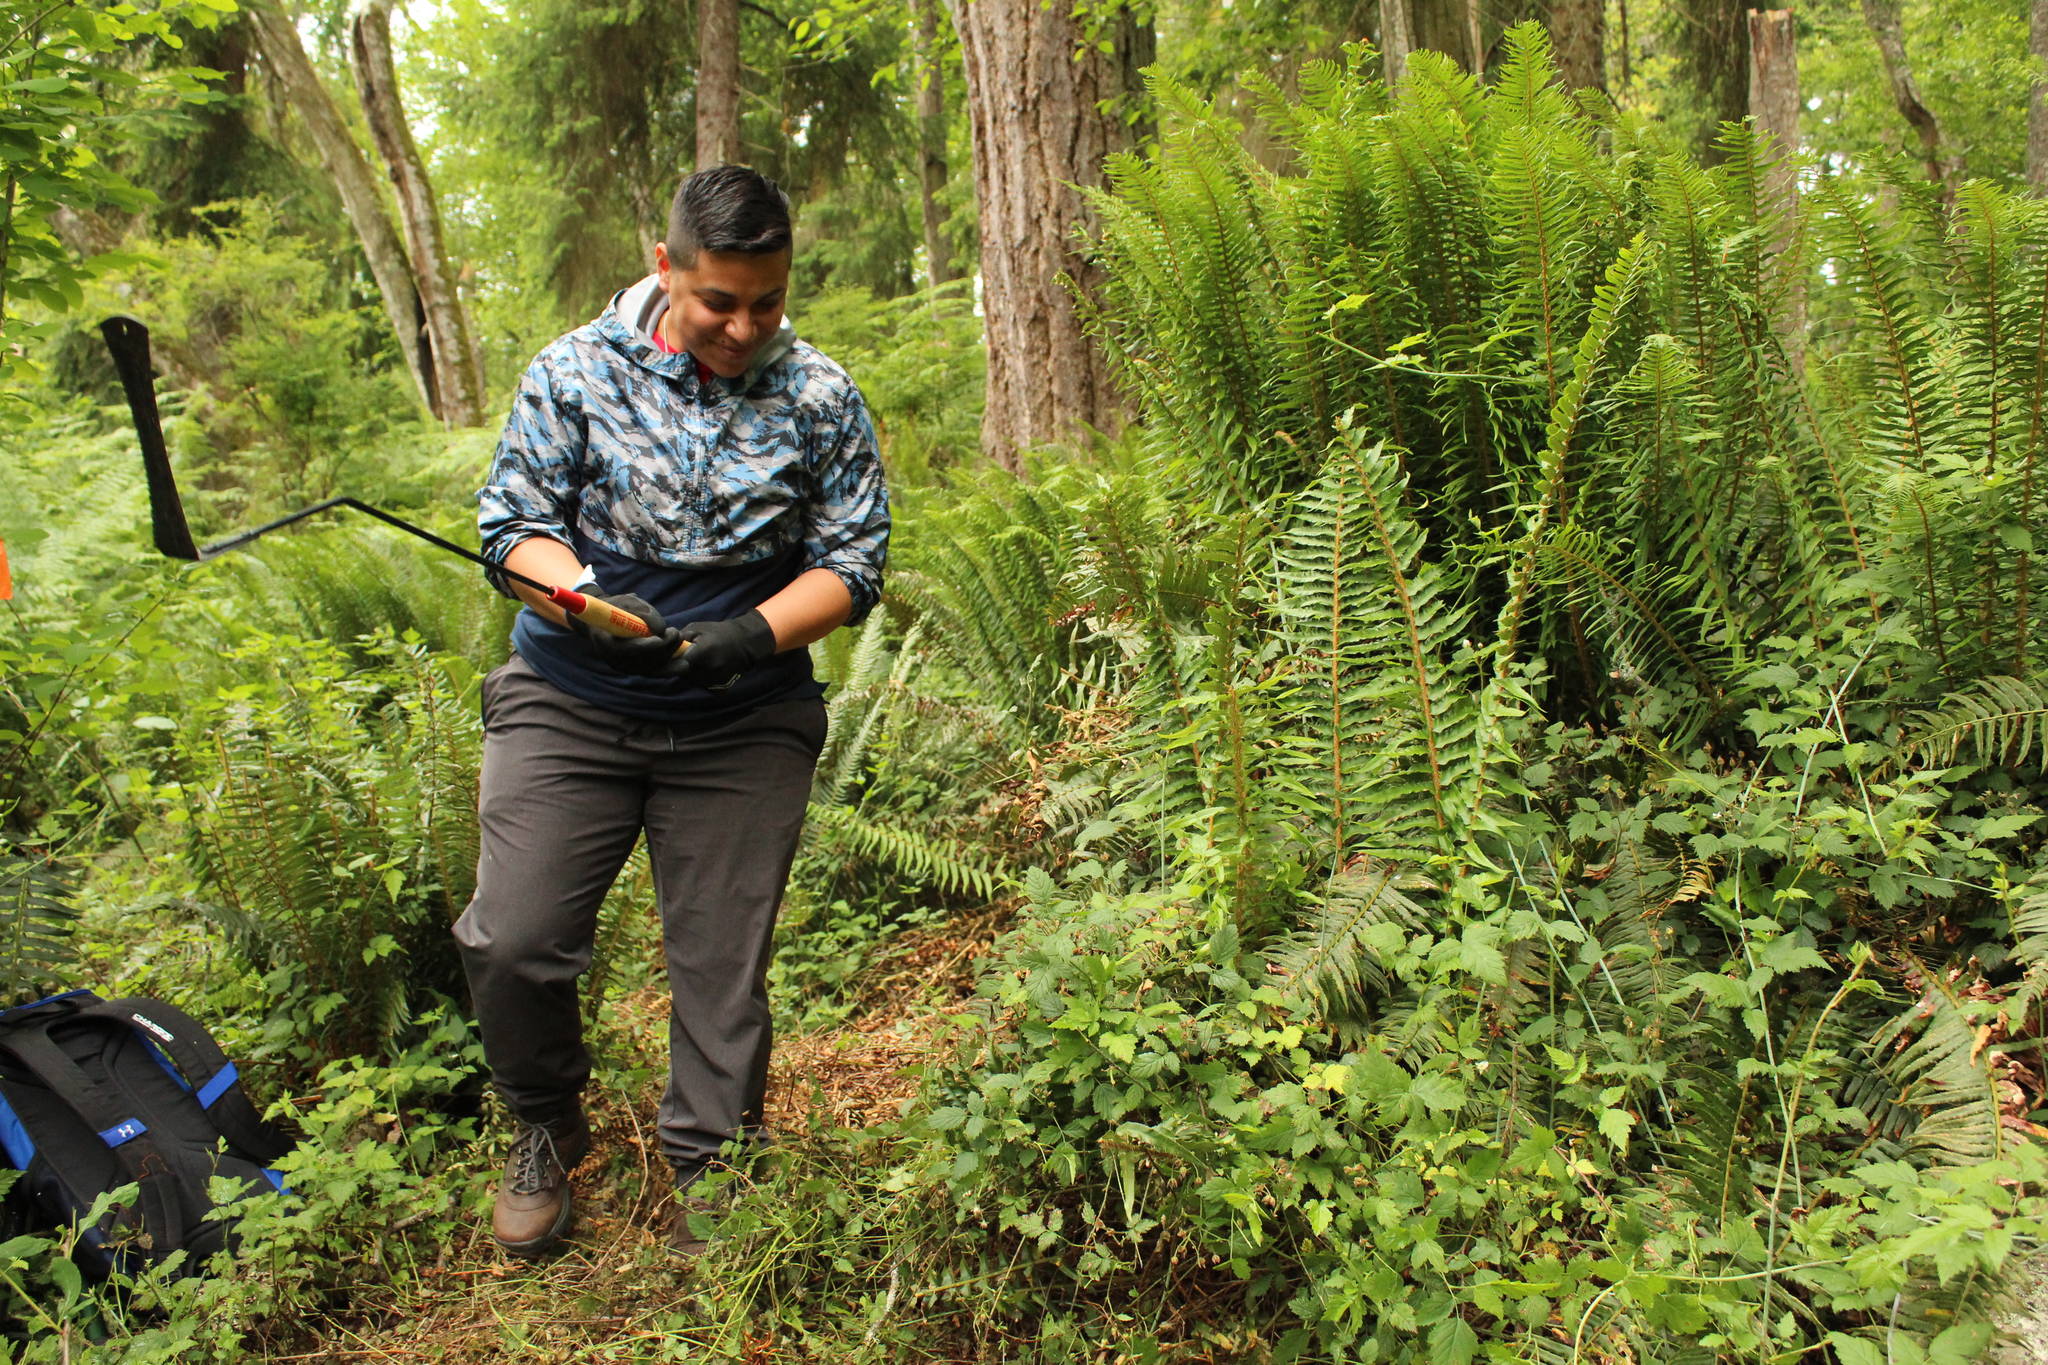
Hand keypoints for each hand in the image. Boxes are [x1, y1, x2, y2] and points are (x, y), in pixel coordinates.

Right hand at [566, 593, 680, 675]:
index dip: (645, 646)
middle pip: (642, 661)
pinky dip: (669, 668)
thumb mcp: (627, 602)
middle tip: (676, 633)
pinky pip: (654, 672)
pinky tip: (684, 664)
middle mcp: (614, 660)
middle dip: (663, 648)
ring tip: (679, 639)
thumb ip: (642, 613)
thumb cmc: (617, 607)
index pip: (626, 650)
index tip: (661, 637)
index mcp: (605, 642)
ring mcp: (625, 667)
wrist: (606, 620)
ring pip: (651, 668)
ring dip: (669, 656)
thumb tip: (661, 629)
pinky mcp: (636, 670)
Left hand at [664, 610, 776, 689]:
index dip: (672, 660)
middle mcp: (709, 668)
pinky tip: (704, 668)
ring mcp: (715, 679)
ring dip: (689, 673)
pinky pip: (701, 685)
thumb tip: (662, 645)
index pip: (678, 662)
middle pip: (683, 673)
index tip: (672, 656)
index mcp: (703, 651)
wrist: (743, 643)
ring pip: (691, 680)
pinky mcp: (719, 687)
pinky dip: (699, 678)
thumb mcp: (697, 627)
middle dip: (680, 666)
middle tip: (687, 655)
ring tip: (697, 661)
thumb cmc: (717, 632)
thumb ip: (679, 638)